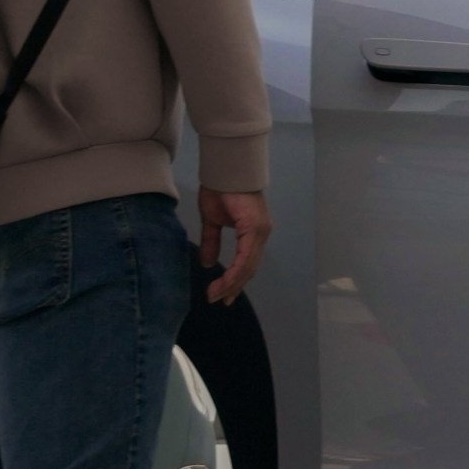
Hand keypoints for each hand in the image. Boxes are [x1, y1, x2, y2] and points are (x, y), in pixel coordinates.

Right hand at [197, 188, 271, 303]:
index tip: (221, 295)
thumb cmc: (220, 188)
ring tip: (216, 296)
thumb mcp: (212, 220)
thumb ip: (212, 242)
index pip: (247, 263)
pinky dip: (234, 272)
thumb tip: (207, 263)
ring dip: (232, 284)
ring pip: (248, 266)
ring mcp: (261, 231)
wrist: (225, 167)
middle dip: (233, 287)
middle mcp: (262, 234)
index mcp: (254, 232)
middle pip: (249, 269)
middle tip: (219, 301)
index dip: (235, 281)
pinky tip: (224, 283)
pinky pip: (246, 257)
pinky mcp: (255, 228)